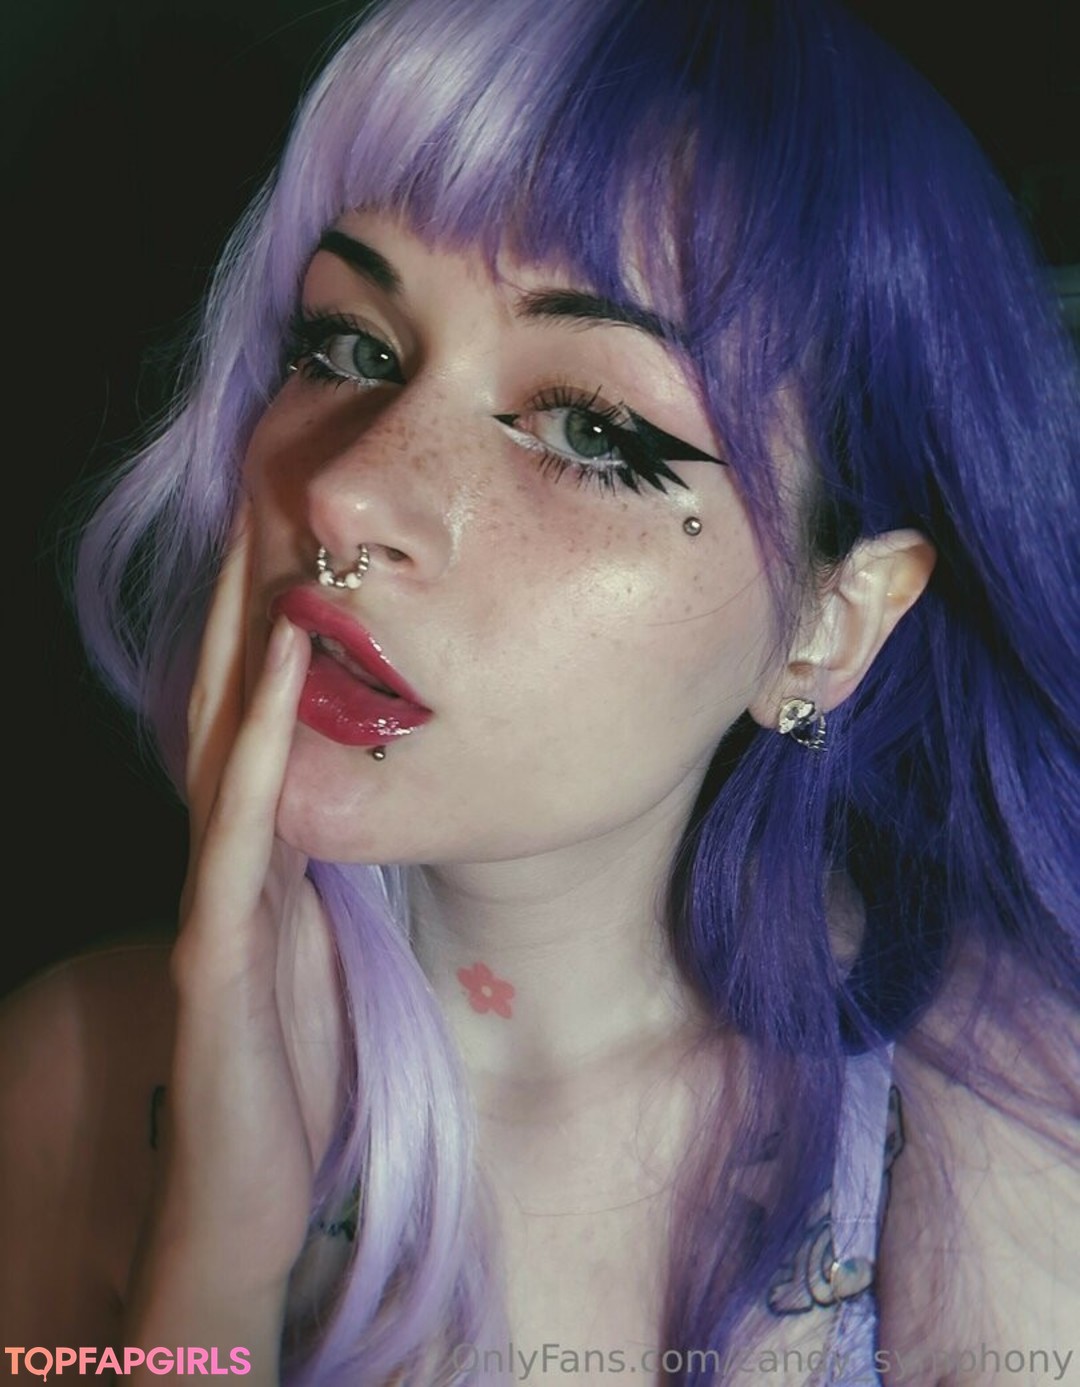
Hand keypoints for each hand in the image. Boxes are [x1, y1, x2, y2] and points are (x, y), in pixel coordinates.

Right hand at [125, 508, 340, 1353]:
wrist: (249, 1195)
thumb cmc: (297, 1073)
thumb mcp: (327, 945)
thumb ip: (329, 870)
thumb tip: (366, 796)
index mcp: (256, 859)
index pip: (249, 722)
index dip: (260, 630)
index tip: (292, 542)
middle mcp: (225, 860)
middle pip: (220, 707)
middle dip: (235, 605)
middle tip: (259, 500)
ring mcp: (213, 898)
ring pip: (214, 744)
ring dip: (235, 640)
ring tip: (259, 544)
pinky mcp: (213, 950)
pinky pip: (238, 826)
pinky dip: (254, 741)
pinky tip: (274, 667)